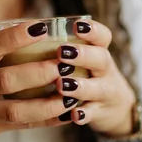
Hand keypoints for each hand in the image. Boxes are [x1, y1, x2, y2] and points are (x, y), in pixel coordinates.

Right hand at [0, 21, 73, 141]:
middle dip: (38, 72)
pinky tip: (67, 114)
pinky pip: (22, 125)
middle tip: (64, 63)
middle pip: (7, 79)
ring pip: (17, 109)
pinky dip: (46, 120)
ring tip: (72, 94)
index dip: (15, 36)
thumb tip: (38, 30)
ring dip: (48, 102)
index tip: (41, 26)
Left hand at [55, 20, 136, 136]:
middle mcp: (104, 70)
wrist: (116, 107)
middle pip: (101, 59)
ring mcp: (104, 92)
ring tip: (60, 84)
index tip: (76, 25)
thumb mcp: (84, 59)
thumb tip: (25, 30)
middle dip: (82, 55)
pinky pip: (93, 114)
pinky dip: (83, 115)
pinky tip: (73, 115)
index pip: (102, 37)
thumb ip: (62, 47)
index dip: (92, 30)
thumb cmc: (88, 75)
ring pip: (97, 88)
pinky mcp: (100, 112)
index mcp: (98, 52)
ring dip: (79, 86)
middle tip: (61, 52)